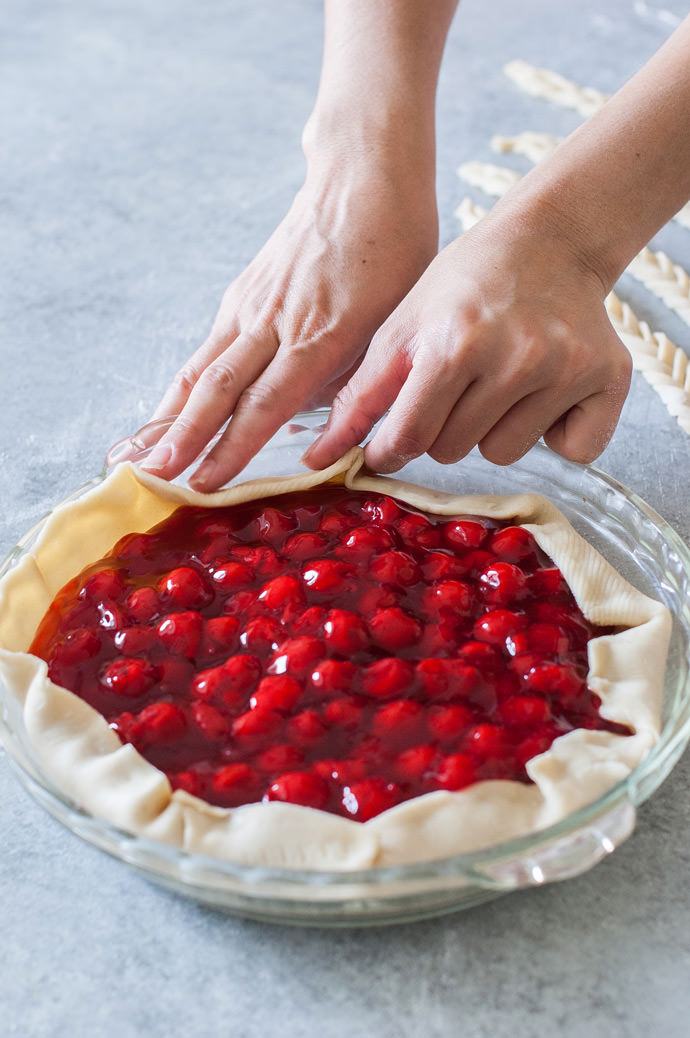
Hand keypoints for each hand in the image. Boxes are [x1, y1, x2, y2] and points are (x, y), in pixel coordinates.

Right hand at [141, 155, 437, 489]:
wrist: (363, 178)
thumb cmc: (394, 252)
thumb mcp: (395, 322)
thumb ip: (354, 376)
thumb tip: (320, 421)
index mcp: (318, 337)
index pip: (263, 405)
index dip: (231, 448)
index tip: (203, 482)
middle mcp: (273, 323)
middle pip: (218, 390)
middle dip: (182, 438)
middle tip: (152, 475)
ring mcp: (251, 305)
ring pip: (201, 369)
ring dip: (169, 414)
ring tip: (140, 449)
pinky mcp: (243, 293)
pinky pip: (208, 347)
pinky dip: (185, 384)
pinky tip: (170, 407)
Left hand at [303, 202, 632, 473]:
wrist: (549, 240)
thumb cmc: (464, 284)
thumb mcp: (401, 325)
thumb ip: (361, 393)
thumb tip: (319, 457)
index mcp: (453, 344)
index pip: (409, 438)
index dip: (390, 449)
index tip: (389, 444)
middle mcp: (514, 359)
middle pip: (452, 451)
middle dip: (441, 428)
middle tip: (456, 384)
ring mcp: (565, 370)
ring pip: (505, 454)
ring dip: (492, 430)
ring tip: (500, 379)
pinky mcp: (608, 378)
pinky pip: (575, 451)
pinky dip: (557, 434)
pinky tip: (547, 393)